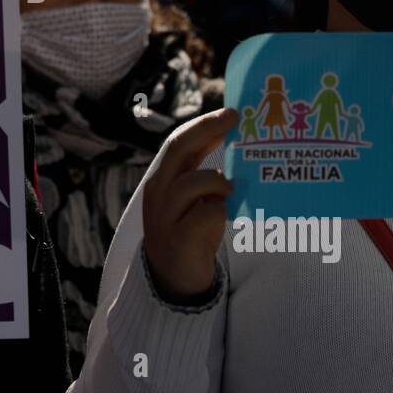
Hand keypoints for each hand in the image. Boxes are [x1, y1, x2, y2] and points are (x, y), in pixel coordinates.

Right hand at [142, 108, 238, 302]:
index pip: (178, 142)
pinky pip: (205, 215)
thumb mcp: (192, 199)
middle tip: (234, 119)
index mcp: (162, 180)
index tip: (231, 113)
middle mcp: (158, 193)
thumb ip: (204, 176)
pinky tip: (223, 215)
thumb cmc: (190, 231)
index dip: (203, 125)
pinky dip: (219, 211)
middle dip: (206, 129)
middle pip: (177, 149)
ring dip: (218, 181)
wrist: (172, 279)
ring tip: (230, 188)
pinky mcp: (179, 239)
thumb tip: (234, 147)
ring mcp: (165, 216)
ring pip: (191, 183)